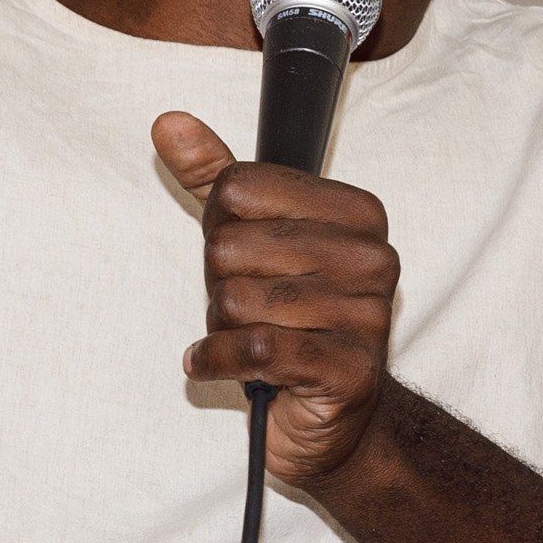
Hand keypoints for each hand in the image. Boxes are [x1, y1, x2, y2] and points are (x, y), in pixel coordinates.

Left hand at [155, 113, 396, 489]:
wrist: (333, 420)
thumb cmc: (289, 320)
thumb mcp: (252, 239)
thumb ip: (216, 176)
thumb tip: (168, 122)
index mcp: (358, 212)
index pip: (239, 188)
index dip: (218, 229)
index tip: (245, 260)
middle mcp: (375, 257)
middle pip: (232, 246)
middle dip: (219, 286)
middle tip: (247, 309)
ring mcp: (368, 316)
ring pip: (238, 301)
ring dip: (222, 329)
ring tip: (249, 340)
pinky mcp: (349, 371)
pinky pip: (254, 348)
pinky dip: (217, 361)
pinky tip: (218, 364)